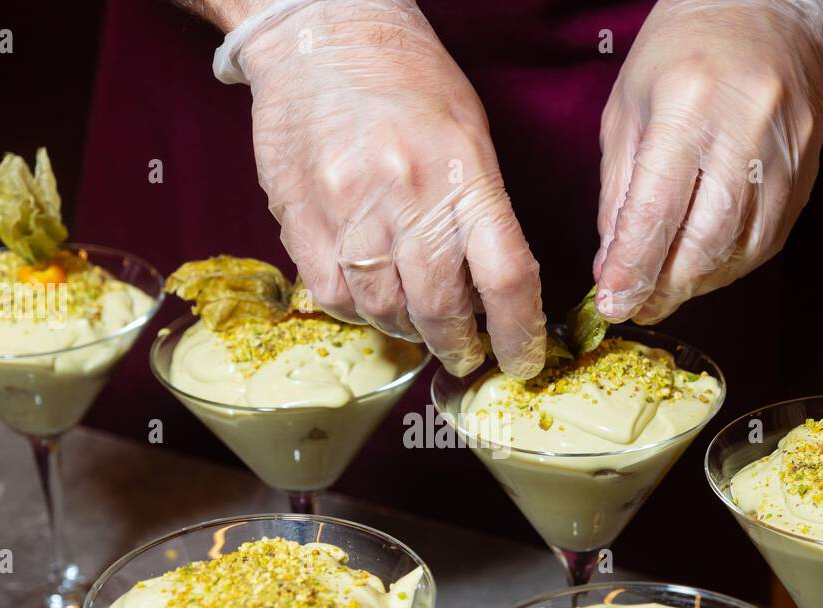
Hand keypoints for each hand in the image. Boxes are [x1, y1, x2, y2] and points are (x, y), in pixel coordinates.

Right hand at [233, 0, 545, 376]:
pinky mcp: (300, 221)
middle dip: (458, 345)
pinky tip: (371, 293)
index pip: (507, 277)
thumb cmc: (404, 77)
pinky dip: (359, 310)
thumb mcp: (469, 133)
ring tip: (416, 319)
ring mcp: (347, 212)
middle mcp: (406, 197)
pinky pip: (334, 296)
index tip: (523, 360)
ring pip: (384, 311)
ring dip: (407, 329)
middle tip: (464, 353)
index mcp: (462, 173)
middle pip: (441, 310)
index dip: (520, 333)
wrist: (319, 31)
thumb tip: (491, 289)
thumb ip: (481, 212)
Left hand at [594, 0, 822, 322]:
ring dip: (699, 281)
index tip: (614, 304)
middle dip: (667, 286)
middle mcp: (744, 127)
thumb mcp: (626, 112)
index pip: (657, 210)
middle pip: (706, 239)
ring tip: (668, 286)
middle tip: (639, 304)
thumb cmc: (682, 53)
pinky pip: (770, 237)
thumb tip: (611, 266)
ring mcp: (786, 149)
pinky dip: (732, 262)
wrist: (762, 8)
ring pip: (742, 247)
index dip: (634, 268)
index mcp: (687, 106)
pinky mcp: (809, 167)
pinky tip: (706, 262)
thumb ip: (618, 195)